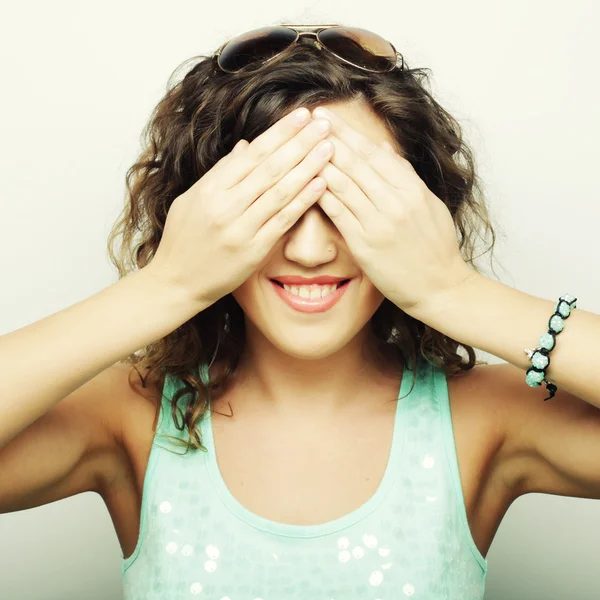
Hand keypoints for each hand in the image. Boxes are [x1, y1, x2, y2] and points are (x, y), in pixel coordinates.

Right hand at [145, 108, 333, 307]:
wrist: (175, 282)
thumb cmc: (182, 239)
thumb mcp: (192, 199)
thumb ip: (220, 173)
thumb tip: (246, 146)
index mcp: (210, 189)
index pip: (252, 154)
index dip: (279, 133)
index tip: (301, 116)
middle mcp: (225, 206)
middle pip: (270, 167)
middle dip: (299, 142)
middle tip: (324, 123)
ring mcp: (240, 229)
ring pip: (280, 191)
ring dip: (307, 167)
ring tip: (329, 148)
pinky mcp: (253, 251)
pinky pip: (283, 221)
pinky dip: (303, 201)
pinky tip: (321, 184)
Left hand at [311, 106, 477, 315]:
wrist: (441, 288)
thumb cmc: (437, 247)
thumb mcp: (430, 205)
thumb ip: (406, 176)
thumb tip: (384, 148)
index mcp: (412, 190)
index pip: (373, 153)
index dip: (348, 133)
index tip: (327, 116)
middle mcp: (395, 202)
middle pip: (355, 164)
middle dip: (329, 139)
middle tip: (306, 120)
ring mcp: (379, 224)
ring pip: (344, 185)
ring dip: (320, 163)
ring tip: (300, 146)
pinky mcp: (365, 245)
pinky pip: (338, 214)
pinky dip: (322, 196)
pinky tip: (306, 182)